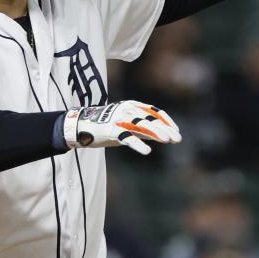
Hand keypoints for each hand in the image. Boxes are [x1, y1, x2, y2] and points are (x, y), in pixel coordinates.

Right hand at [63, 101, 180, 154]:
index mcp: (132, 105)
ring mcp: (119, 119)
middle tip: (177, 138)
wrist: (81, 126)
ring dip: (156, 132)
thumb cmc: (107, 127)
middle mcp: (127, 109)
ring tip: (167, 140)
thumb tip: (162, 136)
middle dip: (166, 128)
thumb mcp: (128, 126)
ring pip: (141, 124)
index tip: (176, 131)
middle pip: (151, 118)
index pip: (154, 111)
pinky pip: (126, 137)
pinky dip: (137, 144)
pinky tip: (147, 152)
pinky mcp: (110, 130)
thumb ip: (143, 129)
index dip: (167, 121)